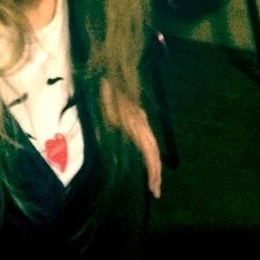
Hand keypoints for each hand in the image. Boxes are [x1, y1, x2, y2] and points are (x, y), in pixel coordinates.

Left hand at [102, 83, 161, 197]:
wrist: (109, 68)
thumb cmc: (104, 89)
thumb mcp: (103, 112)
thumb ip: (110, 132)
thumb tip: (117, 152)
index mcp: (137, 126)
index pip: (150, 153)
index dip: (153, 172)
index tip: (153, 189)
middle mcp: (143, 124)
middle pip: (154, 151)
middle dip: (156, 173)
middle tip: (155, 192)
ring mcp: (141, 119)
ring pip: (152, 145)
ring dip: (153, 164)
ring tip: (152, 180)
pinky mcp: (137, 116)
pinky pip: (148, 138)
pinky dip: (149, 153)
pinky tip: (144, 159)